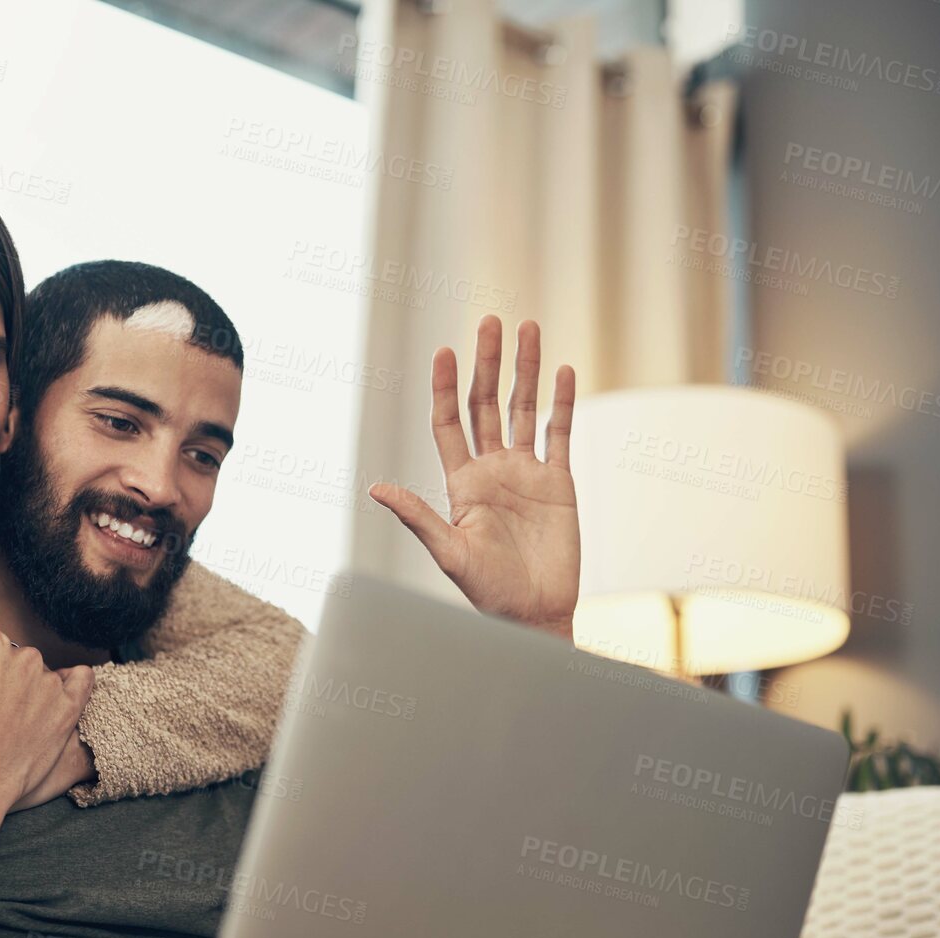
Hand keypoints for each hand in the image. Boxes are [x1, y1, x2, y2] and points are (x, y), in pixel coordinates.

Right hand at [0, 575, 94, 819]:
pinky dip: (73, 685)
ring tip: (9, 722)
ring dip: (29, 690)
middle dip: (0, 680)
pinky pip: (82, 682)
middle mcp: (24, 655)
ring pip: (40, 675)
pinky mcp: (68, 710)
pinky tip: (58, 698)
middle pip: (12, 660)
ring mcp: (49, 683)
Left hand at [368, 316, 580, 637]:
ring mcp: (527, 473)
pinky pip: (560, 433)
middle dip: (488, 363)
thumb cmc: (487, 592)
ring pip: (524, 409)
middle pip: (487, 404)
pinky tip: (563, 370)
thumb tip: (376, 487)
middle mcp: (493, 470)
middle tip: (490, 321)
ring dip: (527, 370)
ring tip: (530, 327)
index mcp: (462, 482)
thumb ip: (417, 517)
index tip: (443, 351)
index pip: (449, 422)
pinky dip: (562, 402)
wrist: (535, 615)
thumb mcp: (449, 553)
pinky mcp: (560, 483)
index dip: (445, 387)